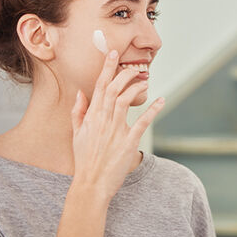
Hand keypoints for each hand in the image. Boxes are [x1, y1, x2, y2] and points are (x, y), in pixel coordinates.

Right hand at [69, 49, 164, 199]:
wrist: (91, 184)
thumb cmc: (84, 160)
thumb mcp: (76, 134)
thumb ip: (78, 112)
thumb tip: (82, 93)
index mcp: (91, 116)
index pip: (99, 85)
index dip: (107, 67)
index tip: (113, 53)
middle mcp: (103, 119)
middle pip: (115, 88)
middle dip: (126, 73)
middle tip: (136, 66)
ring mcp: (116, 130)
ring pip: (127, 99)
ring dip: (137, 87)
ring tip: (145, 80)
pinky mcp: (128, 141)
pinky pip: (143, 122)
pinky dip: (153, 109)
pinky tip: (161, 101)